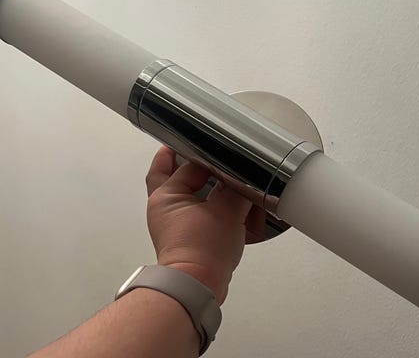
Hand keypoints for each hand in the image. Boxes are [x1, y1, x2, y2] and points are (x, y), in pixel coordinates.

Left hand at [145, 146, 261, 303]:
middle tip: (185, 146)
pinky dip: (198, 200)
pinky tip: (215, 198)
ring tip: (204, 169)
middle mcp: (163, 208)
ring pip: (177, 193)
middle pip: (164, 174)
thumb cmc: (203, 250)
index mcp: (166, 195)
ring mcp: (170, 223)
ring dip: (187, 180)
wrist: (197, 285)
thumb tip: (243, 177)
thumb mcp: (227, 210)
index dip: (205, 156)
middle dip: (174, 159)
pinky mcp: (182, 235)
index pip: (186, 165)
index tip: (218, 150)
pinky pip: (188, 210)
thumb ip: (237, 188)